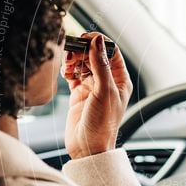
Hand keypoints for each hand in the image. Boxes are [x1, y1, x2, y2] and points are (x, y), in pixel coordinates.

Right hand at [62, 32, 132, 158]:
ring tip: (67, 63)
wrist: (87, 148)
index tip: (85, 38)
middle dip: (83, 50)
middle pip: (94, 55)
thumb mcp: (104, 91)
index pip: (111, 52)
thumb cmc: (102, 124)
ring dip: (74, 59)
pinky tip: (65, 72)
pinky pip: (73, 74)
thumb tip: (98, 41)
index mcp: (120, 80)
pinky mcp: (78, 93)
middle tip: (72, 51)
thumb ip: (100, 65)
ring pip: (82, 63)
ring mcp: (92, 87)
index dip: (99, 42)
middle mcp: (107, 82)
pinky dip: (68, 70)